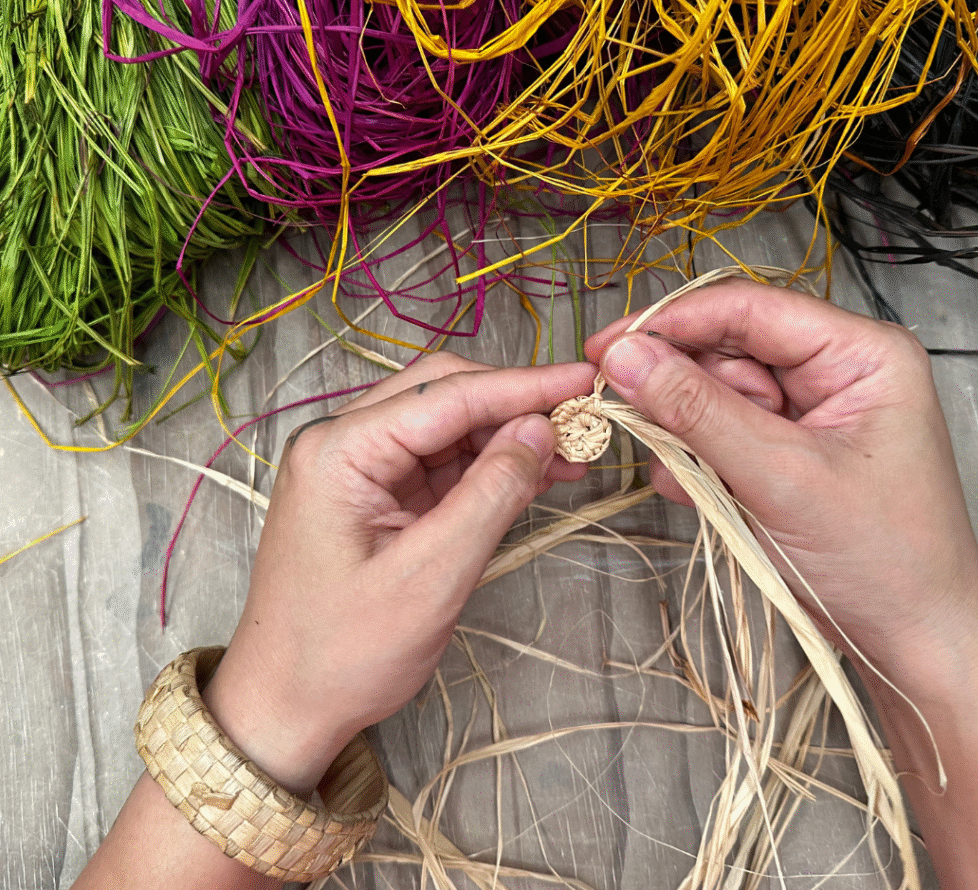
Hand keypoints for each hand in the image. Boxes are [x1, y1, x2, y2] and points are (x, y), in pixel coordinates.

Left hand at [202, 352, 595, 794]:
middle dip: (515, 402)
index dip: (523, 385)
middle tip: (582, 414)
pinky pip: (440, 464)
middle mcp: (343, 443)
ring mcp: (358, 469)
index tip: (585, 377)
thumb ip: (490, 495)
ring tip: (572, 452)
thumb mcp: (430, 577)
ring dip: (507, 435)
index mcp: (339, 450)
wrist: (285, 708)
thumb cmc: (344, 654)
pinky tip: (535, 474)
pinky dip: (488, 467)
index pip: (447, 396)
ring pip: (447, 428)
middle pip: (444, 396)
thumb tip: (540, 429)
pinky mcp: (376, 496)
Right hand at [585, 278, 977, 689]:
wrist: (910, 641)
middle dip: (678, 388)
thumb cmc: (884, 560)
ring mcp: (804, 413)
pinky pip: (719, 431)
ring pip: (714, 394)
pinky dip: (696, 458)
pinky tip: (696, 489)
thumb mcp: (782, 477)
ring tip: (688, 474)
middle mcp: (833, 372)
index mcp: (859, 354)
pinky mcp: (781, 450)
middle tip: (624, 412)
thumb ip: (698, 411)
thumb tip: (627, 359)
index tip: (608, 346)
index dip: (672, 322)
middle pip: (726, 350)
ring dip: (686, 432)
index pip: (749, 309)